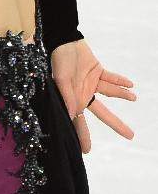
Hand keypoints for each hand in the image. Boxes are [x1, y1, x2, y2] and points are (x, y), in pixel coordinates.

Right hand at [50, 39, 135, 153]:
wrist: (64, 41)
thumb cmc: (59, 61)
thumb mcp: (61, 80)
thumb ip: (68, 97)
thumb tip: (72, 115)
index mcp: (74, 100)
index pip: (80, 123)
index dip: (83, 136)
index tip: (86, 151)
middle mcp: (84, 94)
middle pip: (103, 113)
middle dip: (116, 124)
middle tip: (130, 136)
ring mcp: (92, 83)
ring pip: (111, 93)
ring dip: (123, 95)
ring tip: (134, 98)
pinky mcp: (98, 71)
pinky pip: (111, 78)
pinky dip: (120, 81)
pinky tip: (131, 85)